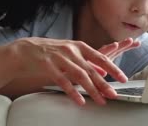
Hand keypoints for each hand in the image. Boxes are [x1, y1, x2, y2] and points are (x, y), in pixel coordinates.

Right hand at [10, 37, 132, 105]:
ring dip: (91, 90)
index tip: (123, 78)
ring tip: (100, 100)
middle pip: (91, 69)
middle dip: (104, 83)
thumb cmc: (49, 52)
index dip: (113, 68)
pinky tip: (80, 100)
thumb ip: (86, 61)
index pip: (100, 57)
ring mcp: (59, 58)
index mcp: (78, 46)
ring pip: (79, 76)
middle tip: (113, 94)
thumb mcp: (70, 53)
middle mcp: (71, 51)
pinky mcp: (48, 65)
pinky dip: (73, 92)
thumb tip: (103, 71)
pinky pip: (63, 81)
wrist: (25, 49)